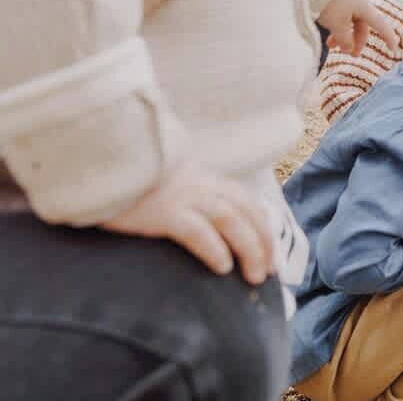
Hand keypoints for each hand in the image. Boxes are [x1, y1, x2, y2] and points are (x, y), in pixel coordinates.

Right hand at [101, 163, 273, 284]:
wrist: (97, 159)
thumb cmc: (127, 177)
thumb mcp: (165, 176)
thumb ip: (186, 189)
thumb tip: (200, 220)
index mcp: (203, 176)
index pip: (245, 199)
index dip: (262, 225)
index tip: (271, 249)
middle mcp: (200, 183)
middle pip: (246, 211)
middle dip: (264, 242)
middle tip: (270, 272)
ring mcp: (183, 196)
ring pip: (231, 220)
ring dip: (250, 249)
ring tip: (255, 276)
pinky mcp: (162, 212)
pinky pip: (197, 231)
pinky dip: (215, 248)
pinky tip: (222, 267)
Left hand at [317, 0, 399, 55]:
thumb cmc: (328, 0)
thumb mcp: (336, 24)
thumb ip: (344, 39)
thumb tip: (348, 48)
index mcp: (365, 7)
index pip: (381, 25)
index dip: (388, 38)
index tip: (394, 49)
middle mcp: (359, 2)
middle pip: (362, 26)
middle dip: (355, 41)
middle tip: (348, 54)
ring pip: (350, 22)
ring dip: (343, 36)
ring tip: (331, 46)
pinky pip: (342, 15)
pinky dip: (337, 27)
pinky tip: (328, 33)